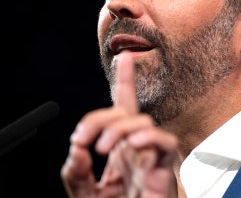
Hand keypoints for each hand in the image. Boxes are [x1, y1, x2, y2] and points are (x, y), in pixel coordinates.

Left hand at [61, 52, 178, 196]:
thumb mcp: (84, 196)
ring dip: (117, 128)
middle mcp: (136, 152)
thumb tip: (76, 149)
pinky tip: (131, 146)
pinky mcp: (164, 172)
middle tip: (85, 139)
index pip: (122, 111)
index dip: (125, 82)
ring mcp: (150, 160)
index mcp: (119, 154)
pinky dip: (147, 139)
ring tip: (102, 149)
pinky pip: (165, 145)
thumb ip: (75, 174)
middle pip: (126, 111)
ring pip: (142, 122)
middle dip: (102, 115)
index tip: (125, 57)